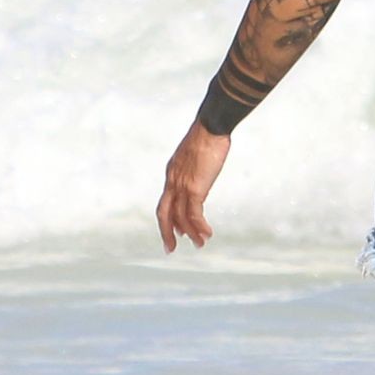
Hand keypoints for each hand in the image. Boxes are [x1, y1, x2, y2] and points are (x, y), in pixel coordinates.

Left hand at [156, 121, 231, 251]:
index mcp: (172, 172)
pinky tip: (207, 234)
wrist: (210, 127)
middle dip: (166, 232)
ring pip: (181, 217)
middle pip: (164, 213)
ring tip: (200, 244)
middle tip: (170, 248)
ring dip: (191, 233)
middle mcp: (172, 181)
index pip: (167, 201)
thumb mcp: (197, 154)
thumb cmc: (208, 135)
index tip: (177, 230)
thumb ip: (196, 167)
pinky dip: (199, 226)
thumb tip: (204, 169)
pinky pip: (194, 214)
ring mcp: (182, 185)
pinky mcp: (194, 188)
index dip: (170, 218)